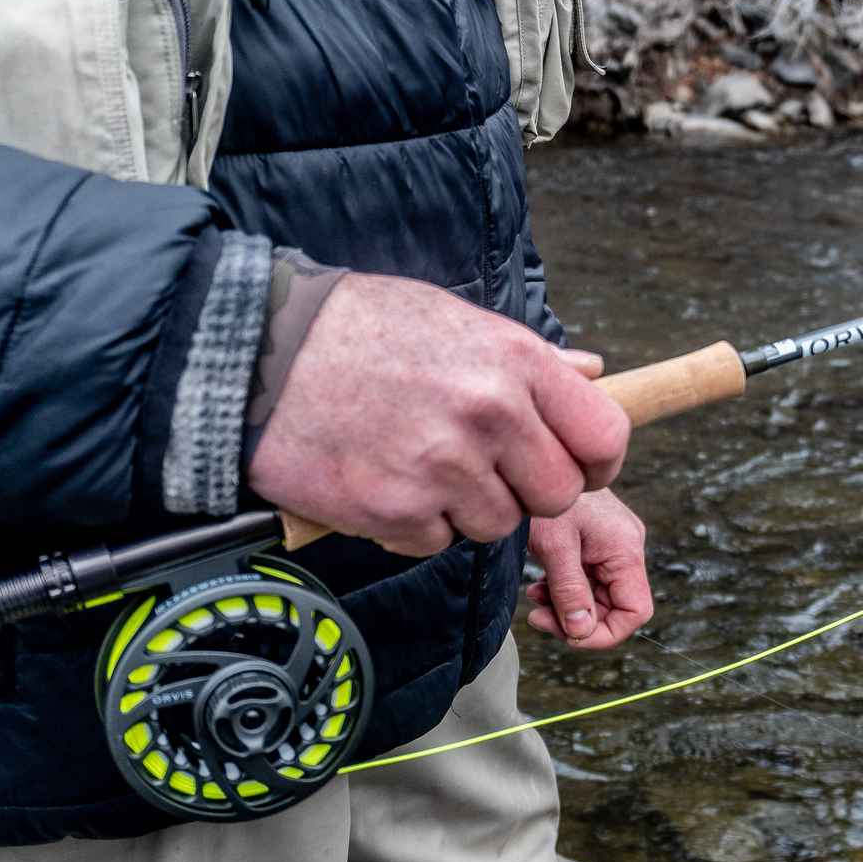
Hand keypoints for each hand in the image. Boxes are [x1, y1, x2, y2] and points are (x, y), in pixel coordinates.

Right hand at [247, 273, 628, 555]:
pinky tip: (386, 480)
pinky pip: (437, 542)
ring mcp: (444, 468)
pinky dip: (415, 524)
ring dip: (468, 508)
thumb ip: (530, 361)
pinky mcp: (396, 511)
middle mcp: (490, 415)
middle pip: (558, 495)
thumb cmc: (360, 331)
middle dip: (528, 490)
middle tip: (487, 469)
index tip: (579, 467)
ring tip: (423, 463)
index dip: (597, 462)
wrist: (259, 354)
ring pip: (498, 525)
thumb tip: (592, 375)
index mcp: (515, 363)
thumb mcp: (456, 320)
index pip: (604, 436)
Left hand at [524, 490, 652, 649]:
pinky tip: (541, 584)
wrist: (537, 459)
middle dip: (577, 620)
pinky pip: (590, 579)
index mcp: (626, 550)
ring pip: (600, 596)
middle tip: (538, 617)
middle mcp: (628, 548)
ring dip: (568, 606)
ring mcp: (614, 544)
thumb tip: (580, 632)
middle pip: (615, 607)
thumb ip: (570, 591)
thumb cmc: (545, 499)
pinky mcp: (598, 541)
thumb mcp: (554, 547)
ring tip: (535, 597)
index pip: (635, 611)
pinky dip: (566, 590)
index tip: (568, 635)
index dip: (604, 633)